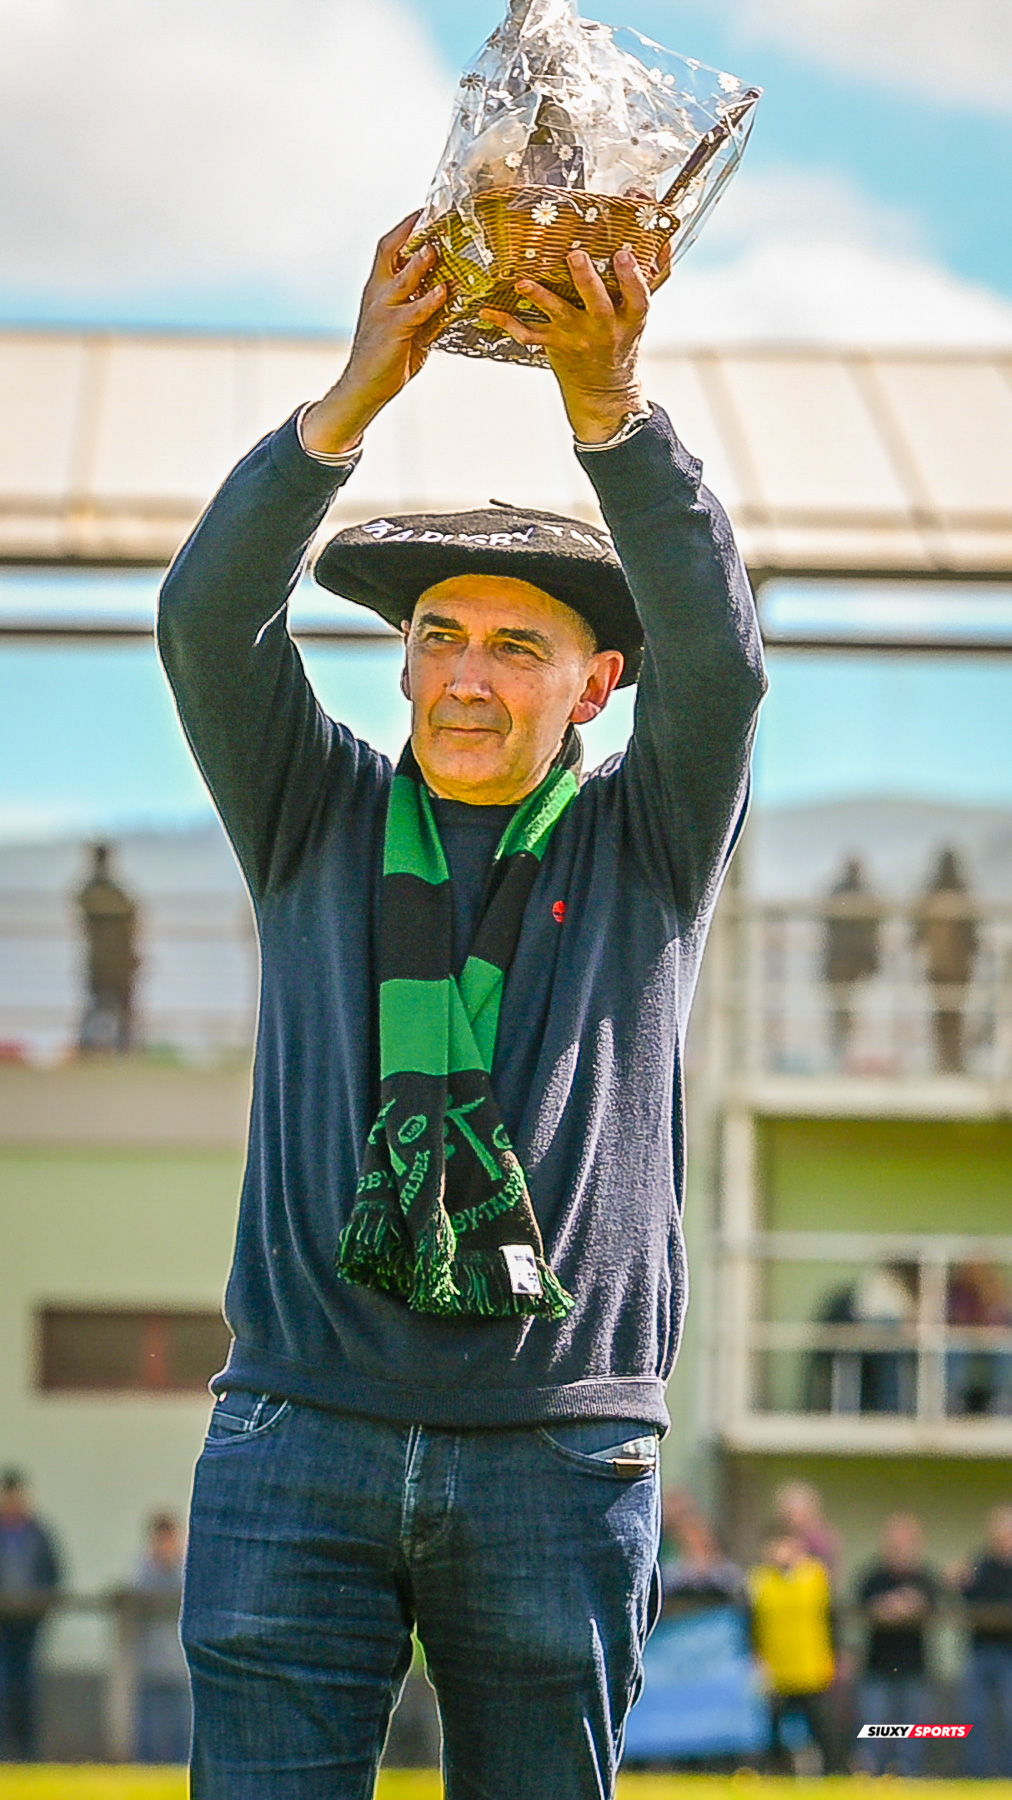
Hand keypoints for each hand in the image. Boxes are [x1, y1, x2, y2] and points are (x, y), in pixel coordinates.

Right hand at [302, 214, 444, 455]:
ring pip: (402, 277)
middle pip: (390, 250)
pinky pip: (414, 311)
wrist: (365, 386)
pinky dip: (430, 299)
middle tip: (432, 215)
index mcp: (379, 288)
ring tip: (437, 248)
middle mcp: (377, 293)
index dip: (407, 227)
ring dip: (420, 262)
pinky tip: (444, 291)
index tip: (426, 209)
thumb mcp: (407, 326)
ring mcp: (384, 310)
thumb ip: (424, 308)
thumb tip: (450, 295)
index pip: (390, 247)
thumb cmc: (388, 357)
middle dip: (410, 231)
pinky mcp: (393, 330)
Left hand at [480, 245, 650, 442]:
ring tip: (523, 283)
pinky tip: (488, 311)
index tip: (624, 254)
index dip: (632, 277)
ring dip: (540, 297)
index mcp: (630, 319)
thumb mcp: (640, 314)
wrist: (606, 390)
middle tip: (575, 256)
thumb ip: (651, 275)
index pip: (637, 297)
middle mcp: (603, 329)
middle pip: (596, 303)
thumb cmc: (622, 341)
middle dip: (586, 280)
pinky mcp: (554, 345)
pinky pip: (528, 335)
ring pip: (557, 316)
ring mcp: (576, 338)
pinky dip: (506, 323)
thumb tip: (662, 237)